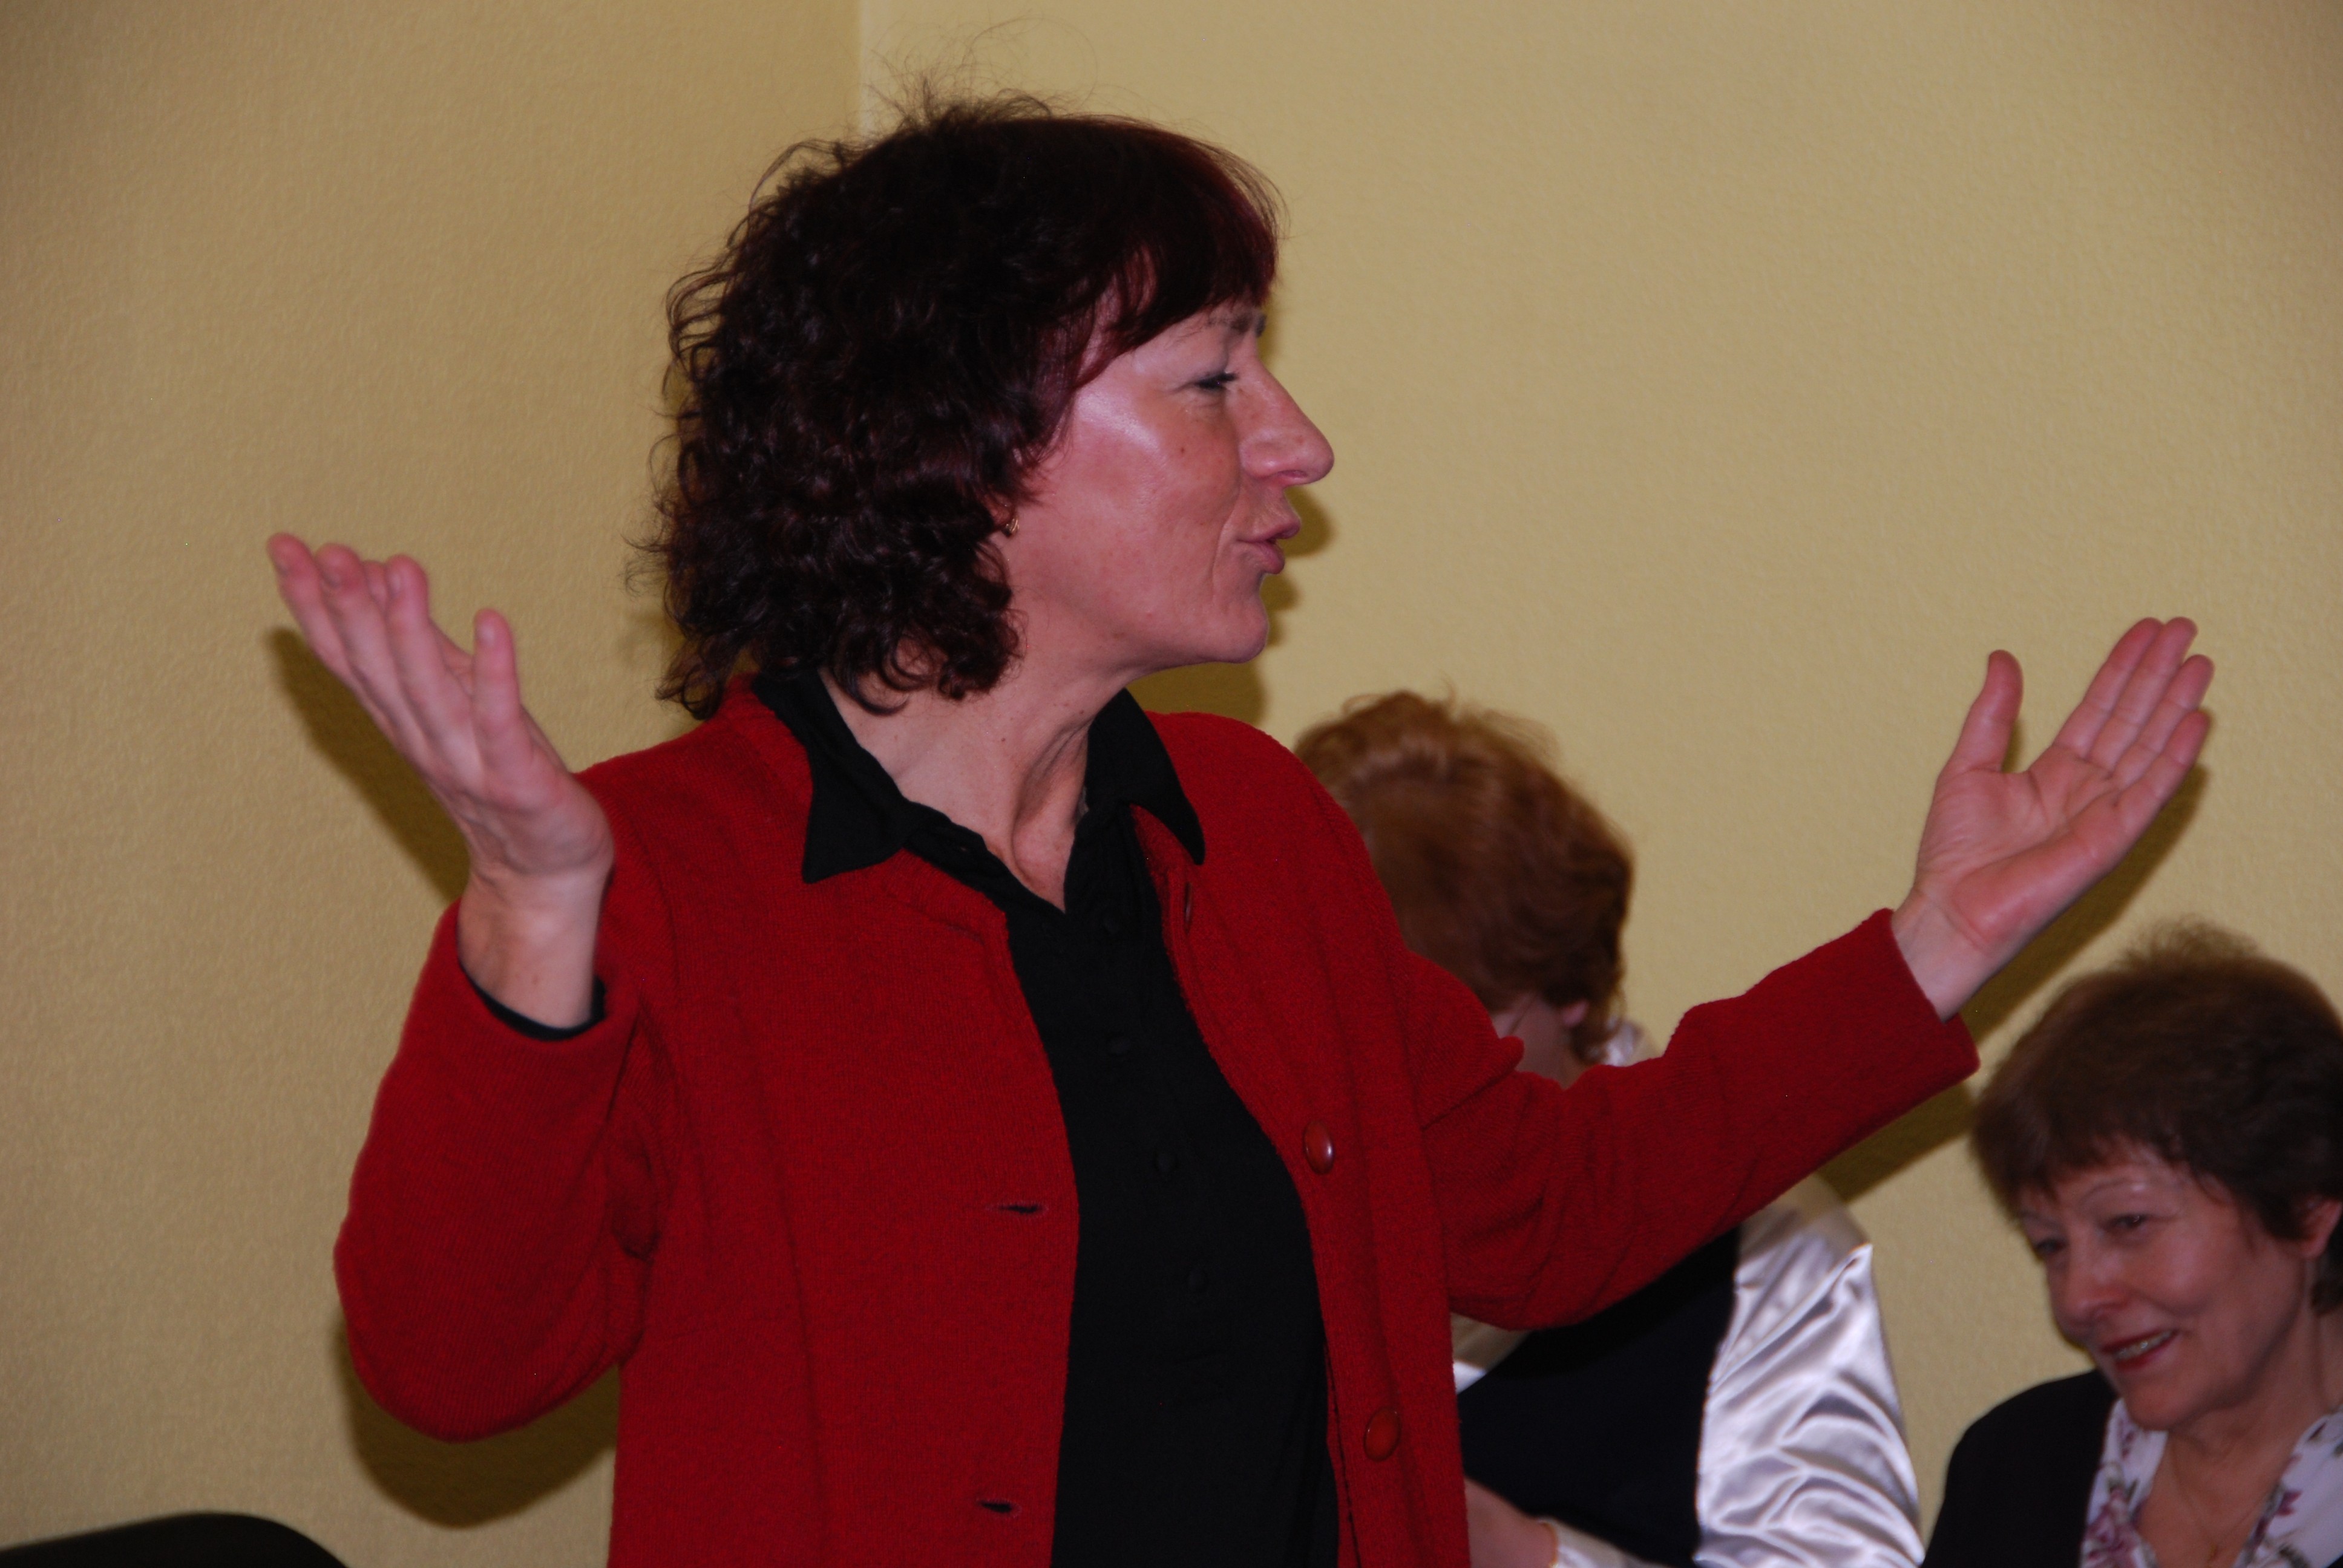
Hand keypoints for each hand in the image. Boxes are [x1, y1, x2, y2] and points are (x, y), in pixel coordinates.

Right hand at [268, 534, 612, 1024]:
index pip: (346, 656)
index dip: (313, 605)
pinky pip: (500, 721)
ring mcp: (467, 764)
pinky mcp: (517, 781)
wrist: (542, 868)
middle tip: (328, 550)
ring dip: (410, 631)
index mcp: (400, 720)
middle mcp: (421, 741)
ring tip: (400, 568)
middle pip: (376, 670)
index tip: (285, 546)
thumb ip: (415, 643)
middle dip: (351, 609)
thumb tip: (375, 570)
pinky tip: (492, 621)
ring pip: (428, 691)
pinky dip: (496, 673)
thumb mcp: (452, 698)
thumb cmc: (499, 772)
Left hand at [1893, 618, 2212, 1018]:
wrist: (1951, 910)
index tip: (2146, 629)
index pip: (2099, 708)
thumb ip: (1991, 715)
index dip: (2121, 669)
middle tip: (2185, 628)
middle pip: (2131, 719)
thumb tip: (2002, 657)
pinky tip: (2195, 721)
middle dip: (2158, 674)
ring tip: (2199, 662)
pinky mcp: (2111, 839)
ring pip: (2148, 747)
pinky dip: (2174, 758)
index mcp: (2054, 772)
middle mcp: (2086, 788)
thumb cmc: (1954, 853)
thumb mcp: (1966, 767)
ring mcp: (2103, 812)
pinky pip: (2151, 792)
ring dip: (2176, 705)